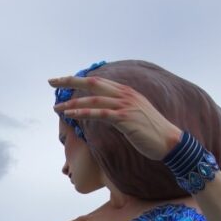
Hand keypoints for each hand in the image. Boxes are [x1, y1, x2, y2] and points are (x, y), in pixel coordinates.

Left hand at [49, 75, 181, 159]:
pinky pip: (99, 113)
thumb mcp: (133, 115)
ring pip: (93, 99)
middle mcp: (125, 94)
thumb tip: (101, 112)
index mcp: (126, 92)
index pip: (98, 81)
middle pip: (93, 83)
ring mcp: (125, 105)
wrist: (169, 142)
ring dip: (72, 103)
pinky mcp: (125, 118)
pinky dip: (83, 113)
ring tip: (56, 107)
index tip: (62, 80)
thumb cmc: (150, 131)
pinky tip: (69, 114)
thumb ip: (117, 110)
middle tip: (51, 82)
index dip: (79, 79)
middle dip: (70, 81)